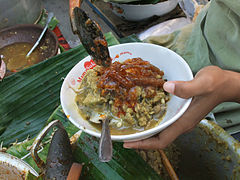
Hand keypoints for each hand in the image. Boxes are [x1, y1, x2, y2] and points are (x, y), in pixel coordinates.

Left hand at [124, 66, 239, 149]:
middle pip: (158, 138)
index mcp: (184, 121)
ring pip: (160, 131)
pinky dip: (152, 121)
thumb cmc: (217, 84)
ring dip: (145, 132)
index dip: (144, 145)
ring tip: (130, 128)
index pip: (162, 141)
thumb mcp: (203, 84)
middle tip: (124, 136)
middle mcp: (181, 123)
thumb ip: (186, 88)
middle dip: (141, 140)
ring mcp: (181, 118)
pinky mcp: (180, 112)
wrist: (225, 84)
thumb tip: (166, 87)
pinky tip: (144, 114)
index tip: (129, 144)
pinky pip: (163, 122)